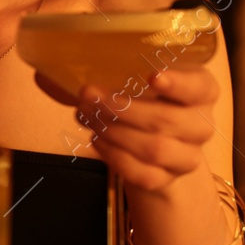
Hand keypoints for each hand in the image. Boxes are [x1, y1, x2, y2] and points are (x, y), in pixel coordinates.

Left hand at [35, 67, 218, 191]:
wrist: (145, 139)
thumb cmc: (136, 96)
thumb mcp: (123, 75)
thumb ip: (93, 66)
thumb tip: (43, 71)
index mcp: (200, 89)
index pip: (201, 86)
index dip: (179, 83)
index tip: (152, 76)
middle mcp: (200, 123)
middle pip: (168, 121)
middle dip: (121, 108)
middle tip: (88, 94)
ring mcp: (188, 155)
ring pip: (155, 149)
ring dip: (114, 132)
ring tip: (87, 117)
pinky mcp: (168, 179)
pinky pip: (144, 175)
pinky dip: (115, 158)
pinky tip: (97, 141)